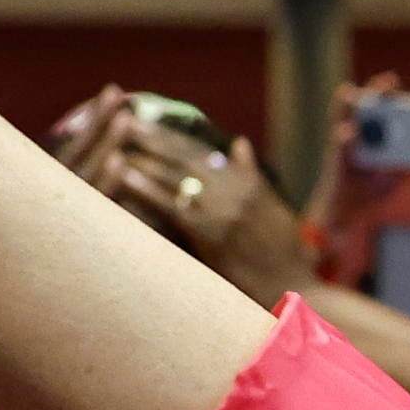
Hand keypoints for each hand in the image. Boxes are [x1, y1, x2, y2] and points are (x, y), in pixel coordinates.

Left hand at [91, 121, 315, 309]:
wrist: (294, 291)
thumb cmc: (284, 257)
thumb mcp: (274, 209)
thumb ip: (251, 176)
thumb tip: (239, 144)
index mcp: (249, 183)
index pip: (203, 151)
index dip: (174, 135)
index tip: (149, 119)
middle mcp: (236, 190)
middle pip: (186, 155)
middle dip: (154, 135)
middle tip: (125, 117)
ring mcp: (223, 210)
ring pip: (176, 174)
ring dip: (144, 154)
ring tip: (115, 137)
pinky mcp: (212, 233)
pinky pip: (171, 204)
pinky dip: (145, 187)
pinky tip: (122, 174)